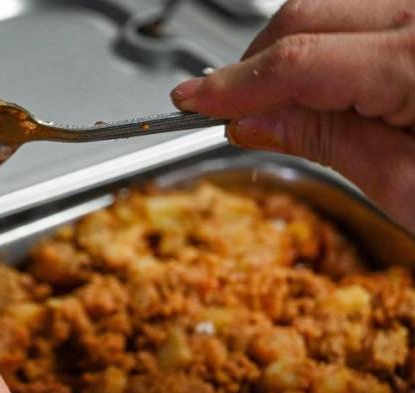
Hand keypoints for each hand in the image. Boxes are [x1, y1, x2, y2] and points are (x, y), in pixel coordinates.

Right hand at [171, 0, 414, 228]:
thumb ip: (324, 142)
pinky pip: (359, 15)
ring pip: (327, 9)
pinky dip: (327, 43)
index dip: (233, 85)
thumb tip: (250, 122)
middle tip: (225, 111)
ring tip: (279, 104)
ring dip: (290, 51)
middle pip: (305, 17)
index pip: (297, 62)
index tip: (191, 102)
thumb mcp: (403, 184)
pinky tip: (323, 83)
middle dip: (253, 65)